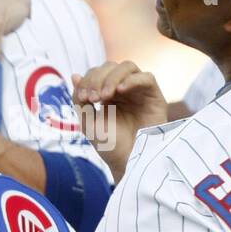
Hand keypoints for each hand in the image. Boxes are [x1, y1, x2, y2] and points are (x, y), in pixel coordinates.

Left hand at [73, 61, 168, 180]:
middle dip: (97, 78)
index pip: (97, 73)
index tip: (84, 98)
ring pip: (127, 67)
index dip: (88, 80)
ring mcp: (140, 92)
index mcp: (108, 94)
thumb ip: (80, 100)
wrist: (128, 164)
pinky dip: (131, 80)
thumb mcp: (88, 122)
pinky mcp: (155, 97)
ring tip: (104, 96)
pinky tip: (120, 91)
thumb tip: (75, 75)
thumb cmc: (110, 147)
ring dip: (112, 77)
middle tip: (93, 98)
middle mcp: (125, 90)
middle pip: (110, 66)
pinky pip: (147, 77)